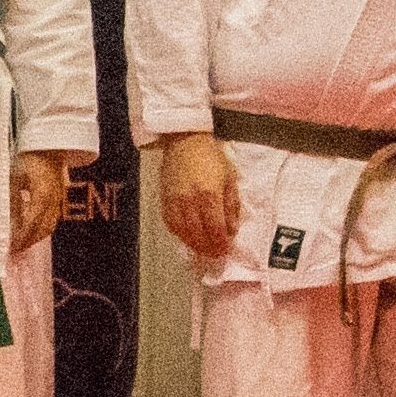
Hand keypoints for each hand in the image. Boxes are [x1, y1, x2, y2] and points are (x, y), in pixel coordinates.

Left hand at [8, 149, 81, 249]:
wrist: (48, 146)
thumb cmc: (28, 159)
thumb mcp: (14, 179)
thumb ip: (12, 202)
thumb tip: (8, 224)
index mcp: (42, 196)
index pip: (31, 225)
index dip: (21, 238)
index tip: (11, 248)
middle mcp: (54, 201)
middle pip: (42, 229)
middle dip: (29, 242)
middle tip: (15, 250)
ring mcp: (59, 200)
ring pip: (49, 226)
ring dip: (36, 237)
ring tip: (21, 243)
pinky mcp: (59, 198)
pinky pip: (52, 219)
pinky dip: (42, 228)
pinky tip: (30, 230)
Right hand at [155, 131, 238, 260]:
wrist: (185, 142)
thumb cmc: (211, 158)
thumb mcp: (230, 179)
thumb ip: (231, 206)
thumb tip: (231, 229)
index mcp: (209, 195)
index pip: (215, 229)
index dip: (221, 243)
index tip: (226, 249)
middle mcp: (190, 201)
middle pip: (198, 235)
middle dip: (208, 248)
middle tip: (216, 254)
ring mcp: (175, 202)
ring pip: (183, 233)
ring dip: (194, 245)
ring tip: (203, 249)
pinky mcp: (164, 200)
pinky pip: (171, 224)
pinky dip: (180, 234)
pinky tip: (188, 237)